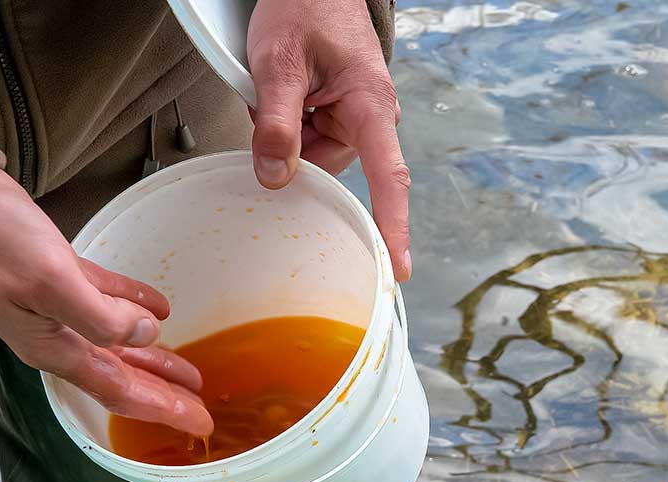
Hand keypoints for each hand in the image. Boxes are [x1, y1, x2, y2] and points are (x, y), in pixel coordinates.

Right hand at [0, 168, 212, 434]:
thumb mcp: (50, 281)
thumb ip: (99, 316)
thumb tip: (145, 334)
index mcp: (54, 347)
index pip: (119, 391)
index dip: (162, 408)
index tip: (198, 423)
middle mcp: (56, 336)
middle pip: (122, 375)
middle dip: (163, 394)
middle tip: (201, 410)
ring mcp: (57, 307)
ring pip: (117, 343)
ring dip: (154, 358)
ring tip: (188, 372)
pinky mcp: (59, 275)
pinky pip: (106, 300)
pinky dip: (134, 306)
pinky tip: (158, 309)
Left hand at [248, 0, 411, 280]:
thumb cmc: (305, 8)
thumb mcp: (279, 63)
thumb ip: (276, 123)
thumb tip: (276, 179)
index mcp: (370, 106)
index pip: (388, 178)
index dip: (391, 227)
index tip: (396, 269)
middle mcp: (369, 119)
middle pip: (327, 170)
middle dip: (293, 152)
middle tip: (270, 111)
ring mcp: (352, 120)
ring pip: (311, 158)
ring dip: (285, 137)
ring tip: (275, 94)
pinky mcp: (336, 117)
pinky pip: (307, 142)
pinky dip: (286, 127)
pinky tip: (279, 99)